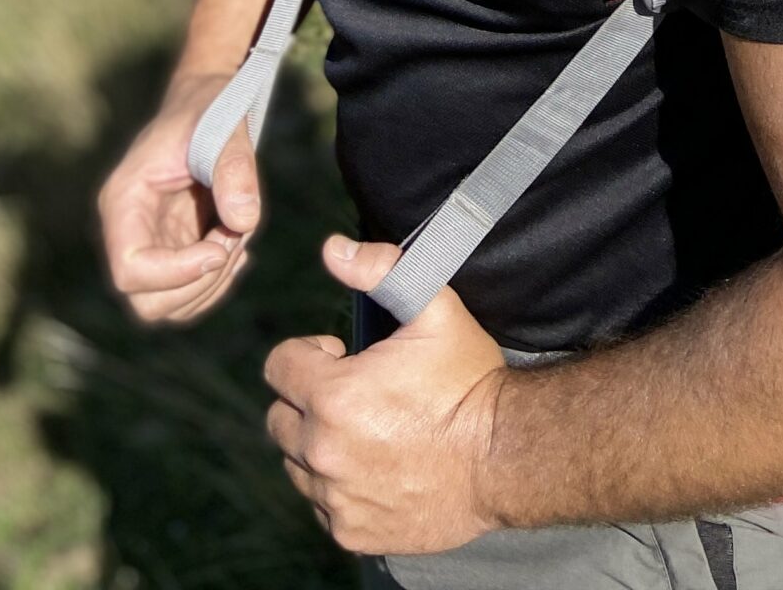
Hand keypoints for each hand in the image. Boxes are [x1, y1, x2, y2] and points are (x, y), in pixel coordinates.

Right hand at [98, 71, 261, 324]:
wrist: (209, 105)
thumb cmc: (210, 109)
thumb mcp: (225, 126)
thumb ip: (235, 168)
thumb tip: (245, 222)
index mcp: (124, 201)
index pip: (129, 269)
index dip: (176, 273)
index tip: (220, 246)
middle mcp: (128, 232)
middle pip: (146, 302)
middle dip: (198, 283)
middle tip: (234, 239)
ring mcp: (148, 246)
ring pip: (167, 307)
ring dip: (212, 285)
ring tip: (238, 236)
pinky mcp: (170, 253)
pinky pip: (186, 296)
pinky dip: (216, 283)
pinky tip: (237, 244)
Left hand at [265, 236, 508, 556]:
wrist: (504, 458)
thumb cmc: (468, 381)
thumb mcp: (434, 309)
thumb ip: (380, 269)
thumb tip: (332, 249)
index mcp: (333, 395)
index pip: (278, 367)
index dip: (308, 353)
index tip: (340, 355)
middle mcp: (323, 452)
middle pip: (279, 418)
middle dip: (307, 400)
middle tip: (352, 393)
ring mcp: (335, 498)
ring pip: (296, 465)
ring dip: (318, 444)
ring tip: (364, 430)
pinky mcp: (351, 533)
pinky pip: (321, 505)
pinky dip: (337, 487)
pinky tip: (374, 467)